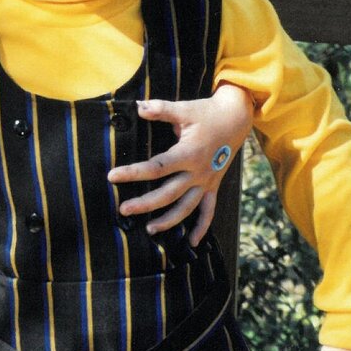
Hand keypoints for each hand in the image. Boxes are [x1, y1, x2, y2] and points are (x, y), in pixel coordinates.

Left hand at [107, 83, 254, 244]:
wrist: (237, 119)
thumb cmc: (207, 113)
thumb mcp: (184, 109)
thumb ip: (161, 109)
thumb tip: (138, 107)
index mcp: (188, 154)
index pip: (156, 167)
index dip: (133, 173)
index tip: (112, 177)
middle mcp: (198, 172)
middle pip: (168, 194)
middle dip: (145, 204)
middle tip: (124, 209)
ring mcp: (207, 182)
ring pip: (187, 207)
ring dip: (169, 221)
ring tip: (150, 230)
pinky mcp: (214, 185)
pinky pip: (208, 210)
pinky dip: (202, 227)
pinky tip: (192, 242)